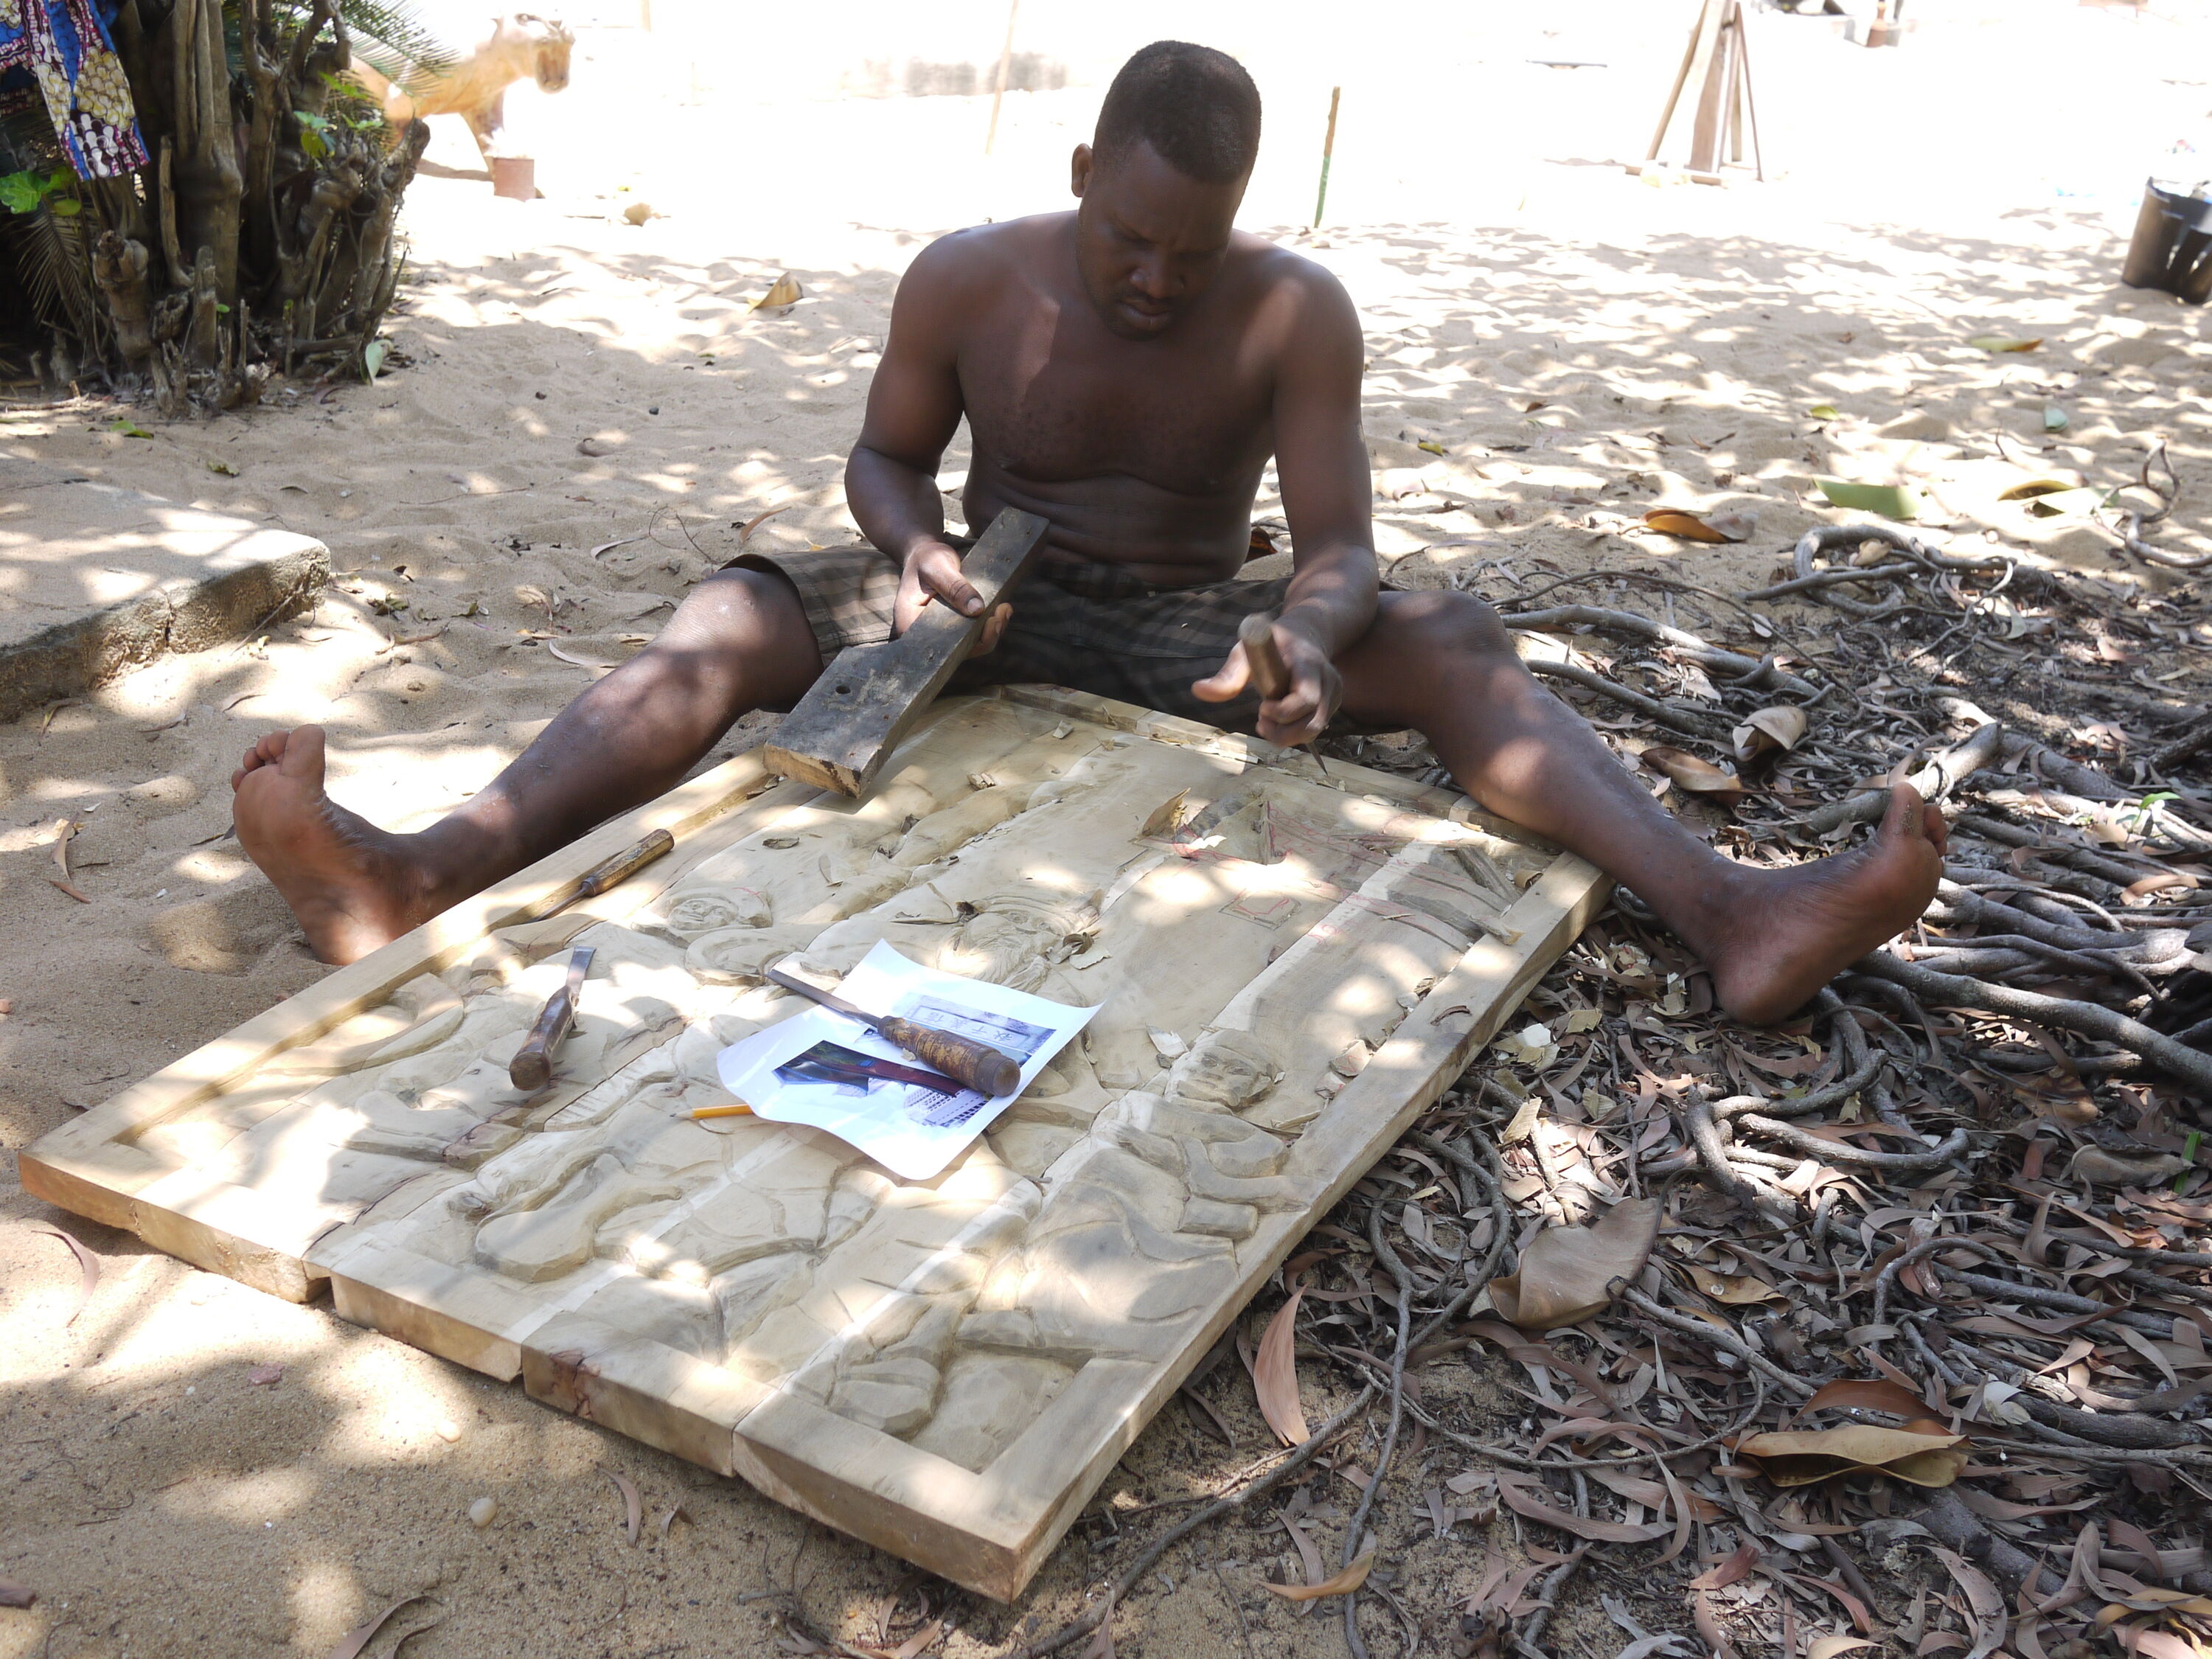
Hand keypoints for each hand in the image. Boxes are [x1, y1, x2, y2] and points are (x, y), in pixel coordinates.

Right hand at [894, 537, 1011, 653]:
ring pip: (970, 643)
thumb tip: (977, 609)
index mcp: (910, 624)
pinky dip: (989, 624)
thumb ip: (955, 587)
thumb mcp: (937, 566)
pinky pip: (973, 633)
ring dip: (991, 630)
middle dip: (986, 636)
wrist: (924, 554)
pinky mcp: (953, 626)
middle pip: (959, 649)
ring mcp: (940, 632)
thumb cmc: (925, 559)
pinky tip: (1002, 609)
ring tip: (1004, 609)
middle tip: (1001, 613)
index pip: (942, 647)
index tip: (990, 622)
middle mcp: (925, 635)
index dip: (970, 642)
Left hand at [1191, 613, 1339, 745]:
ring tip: (1267, 721)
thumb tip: (1198, 690)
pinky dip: (1294, 731)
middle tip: (1260, 721)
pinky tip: (1279, 719)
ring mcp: (1334, 694)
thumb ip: (1227, 674)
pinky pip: (1314, 726)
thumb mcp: (1247, 650)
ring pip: (1314, 730)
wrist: (1306, 634)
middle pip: (1313, 724)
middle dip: (1282, 732)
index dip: (1282, 712)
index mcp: (1308, 664)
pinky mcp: (1332, 704)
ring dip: (1287, 735)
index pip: (1306, 699)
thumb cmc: (1273, 642)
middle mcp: (1328, 681)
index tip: (1262, 707)